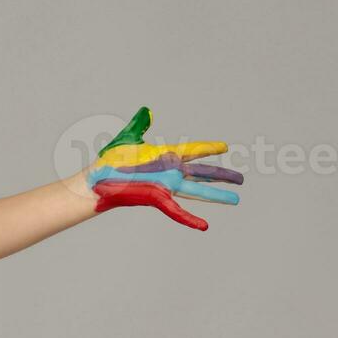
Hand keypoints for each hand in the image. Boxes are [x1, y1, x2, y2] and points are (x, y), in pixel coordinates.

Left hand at [87, 107, 243, 230]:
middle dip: (222, 176)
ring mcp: (165, 186)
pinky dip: (190, 219)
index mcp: (165, 155)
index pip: (193, 150)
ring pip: (197, 191)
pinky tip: (204, 226)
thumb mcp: (128, 138)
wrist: (96, 179)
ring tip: (235, 199)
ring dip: (217, 196)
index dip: (209, 148)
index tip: (225, 147)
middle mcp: (170, 172)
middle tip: (240, 179)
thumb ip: (140, 125)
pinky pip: (176, 211)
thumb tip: (147, 111)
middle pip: (202, 173)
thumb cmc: (109, 161)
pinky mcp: (157, 199)